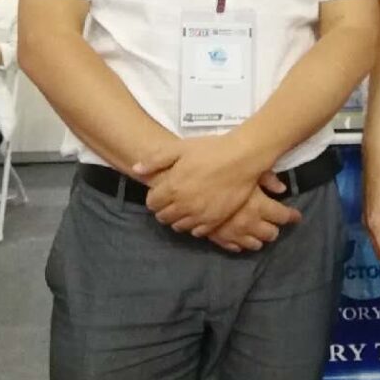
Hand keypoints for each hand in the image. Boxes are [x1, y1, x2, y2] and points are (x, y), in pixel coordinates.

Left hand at [133, 133, 265, 235]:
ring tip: (187, 206)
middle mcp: (182, 205)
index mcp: (171, 188)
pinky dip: (195, 225)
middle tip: (174, 199)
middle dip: (165, 209)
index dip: (155, 197)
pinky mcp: (215, 220)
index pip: (152, 203)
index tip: (163, 191)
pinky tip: (200, 213)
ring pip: (179, 226)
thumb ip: (156, 159)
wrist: (242, 157)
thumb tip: (136, 169)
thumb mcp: (181, 148)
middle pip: (163, 217)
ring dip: (179, 218)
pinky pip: (197, 232)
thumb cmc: (211, 150)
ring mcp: (199, 215)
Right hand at [208, 177, 301, 253]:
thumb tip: (282, 188)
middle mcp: (250, 224)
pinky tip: (241, 239)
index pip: (283, 216)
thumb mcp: (250, 170)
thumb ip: (268, 178)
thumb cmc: (224, 172)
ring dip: (259, 238)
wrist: (192, 185)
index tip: (296, 216)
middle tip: (275, 222)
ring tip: (260, 231)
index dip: (292, 216)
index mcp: (260, 207)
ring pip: (254, 244)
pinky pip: (233, 247)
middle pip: (271, 233)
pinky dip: (240, 244)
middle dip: (275, 228)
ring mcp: (233, 234)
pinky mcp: (218, 238)